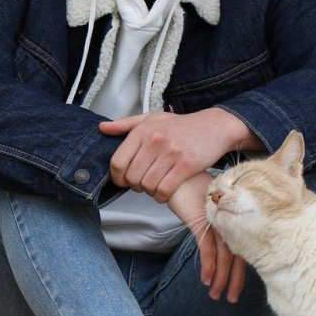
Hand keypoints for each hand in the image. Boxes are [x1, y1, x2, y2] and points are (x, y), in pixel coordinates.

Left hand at [102, 108, 260, 202]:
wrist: (214, 127)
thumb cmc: (180, 125)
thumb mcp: (151, 119)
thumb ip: (125, 124)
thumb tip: (102, 128)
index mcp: (143, 130)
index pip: (117, 162)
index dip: (116, 177)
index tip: (123, 181)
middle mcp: (154, 140)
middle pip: (132, 177)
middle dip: (135, 186)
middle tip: (143, 184)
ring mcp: (171, 152)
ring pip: (148, 186)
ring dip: (149, 192)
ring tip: (155, 186)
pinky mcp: (186, 165)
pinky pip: (165, 190)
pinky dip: (162, 196)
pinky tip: (165, 192)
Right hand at [168, 172, 246, 302]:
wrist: (178, 173)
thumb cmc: (192, 187)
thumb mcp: (208, 206)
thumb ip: (216, 220)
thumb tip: (218, 239)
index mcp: (233, 218)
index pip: (243, 248)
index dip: (241, 270)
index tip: (237, 286)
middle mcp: (228, 221)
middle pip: (238, 255)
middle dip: (235, 280)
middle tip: (232, 298)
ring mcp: (217, 222)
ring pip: (224, 256)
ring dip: (220, 278)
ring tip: (217, 295)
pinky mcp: (202, 222)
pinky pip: (207, 249)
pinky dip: (208, 267)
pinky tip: (206, 280)